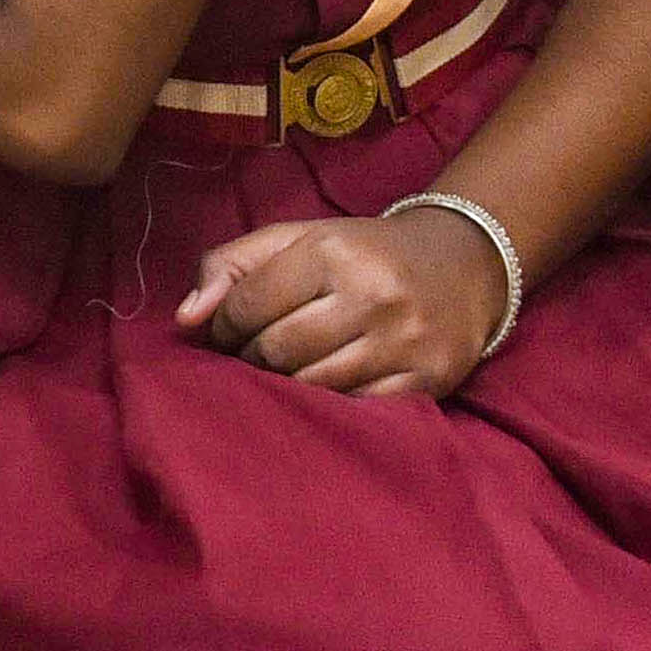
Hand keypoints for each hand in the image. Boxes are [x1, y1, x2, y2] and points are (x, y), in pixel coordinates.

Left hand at [174, 209, 506, 399]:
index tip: (227, 331)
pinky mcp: (427, 381)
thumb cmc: (363, 253)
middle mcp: (372, 295)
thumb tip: (185, 318)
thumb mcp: (299, 238)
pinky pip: (356, 411)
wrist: (465, 265)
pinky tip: (326, 388)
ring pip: (312, 387)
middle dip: (251, 358)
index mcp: (333, 251)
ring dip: (286, 386)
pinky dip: (331, 407)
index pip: (248, 306)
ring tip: (286, 371)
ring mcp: (403, 342)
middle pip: (276, 351)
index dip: (224, 326)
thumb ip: (233, 265)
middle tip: (254, 354)